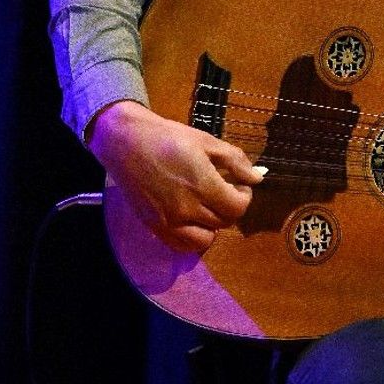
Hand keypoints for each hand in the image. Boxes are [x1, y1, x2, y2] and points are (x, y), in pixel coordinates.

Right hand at [89, 100, 261, 252]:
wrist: (127, 143)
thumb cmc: (169, 138)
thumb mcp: (207, 142)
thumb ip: (235, 161)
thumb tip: (257, 178)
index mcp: (202, 185)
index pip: (237, 208)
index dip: (244, 197)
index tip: (239, 185)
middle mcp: (186, 209)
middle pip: (224, 222)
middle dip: (230, 206)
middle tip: (223, 190)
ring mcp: (168, 221)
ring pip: (205, 239)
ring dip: (213, 224)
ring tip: (208, 206)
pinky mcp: (154, 227)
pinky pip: (182, 246)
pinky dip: (193, 238)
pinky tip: (193, 220)